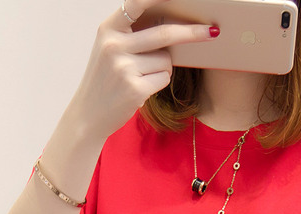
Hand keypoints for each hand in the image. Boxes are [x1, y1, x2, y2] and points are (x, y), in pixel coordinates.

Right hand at [68, 0, 217, 143]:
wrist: (88, 115)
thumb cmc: (105, 80)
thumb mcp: (110, 49)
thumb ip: (132, 34)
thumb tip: (173, 24)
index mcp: (108, 30)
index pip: (136, 3)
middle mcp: (114, 45)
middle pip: (165, 33)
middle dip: (192, 32)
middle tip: (212, 30)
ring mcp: (124, 68)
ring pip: (166, 60)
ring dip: (162, 68)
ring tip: (141, 77)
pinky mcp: (135, 89)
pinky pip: (164, 78)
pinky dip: (159, 83)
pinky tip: (142, 88)